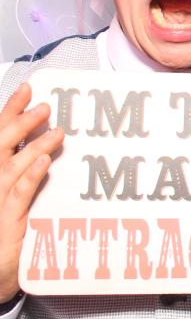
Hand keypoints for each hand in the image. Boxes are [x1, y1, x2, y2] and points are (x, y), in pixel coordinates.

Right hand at [0, 83, 62, 301]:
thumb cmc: (4, 231)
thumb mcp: (11, 194)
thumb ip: (21, 167)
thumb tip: (46, 144)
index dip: (11, 109)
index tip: (28, 87)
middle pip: (0, 144)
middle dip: (20, 121)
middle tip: (44, 104)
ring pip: (11, 165)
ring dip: (34, 146)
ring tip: (56, 130)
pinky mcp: (4, 219)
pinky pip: (17, 193)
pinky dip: (30, 175)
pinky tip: (44, 161)